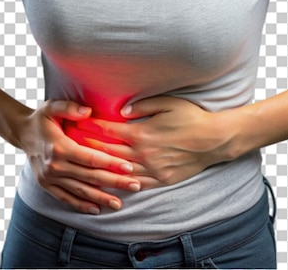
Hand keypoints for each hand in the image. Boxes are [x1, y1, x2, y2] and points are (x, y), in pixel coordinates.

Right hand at [23, 100, 140, 213]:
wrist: (21, 133)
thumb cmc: (42, 118)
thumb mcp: (52, 106)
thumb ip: (70, 108)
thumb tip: (88, 112)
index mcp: (59, 147)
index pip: (91, 158)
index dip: (111, 163)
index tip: (129, 166)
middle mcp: (54, 166)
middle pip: (90, 177)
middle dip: (114, 182)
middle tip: (135, 185)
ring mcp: (49, 178)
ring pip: (80, 191)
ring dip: (101, 198)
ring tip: (119, 203)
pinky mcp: (46, 185)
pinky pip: (66, 198)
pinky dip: (81, 205)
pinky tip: (96, 209)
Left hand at [72, 97, 231, 188]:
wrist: (214, 140)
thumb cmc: (191, 117)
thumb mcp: (167, 103)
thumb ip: (141, 106)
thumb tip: (120, 112)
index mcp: (141, 133)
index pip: (109, 131)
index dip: (91, 127)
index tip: (77, 124)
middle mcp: (143, 153)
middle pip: (108, 152)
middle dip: (89, 148)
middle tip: (72, 146)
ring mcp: (151, 169)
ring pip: (119, 171)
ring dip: (101, 168)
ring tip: (84, 167)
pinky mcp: (161, 180)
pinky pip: (136, 184)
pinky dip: (121, 183)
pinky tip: (110, 182)